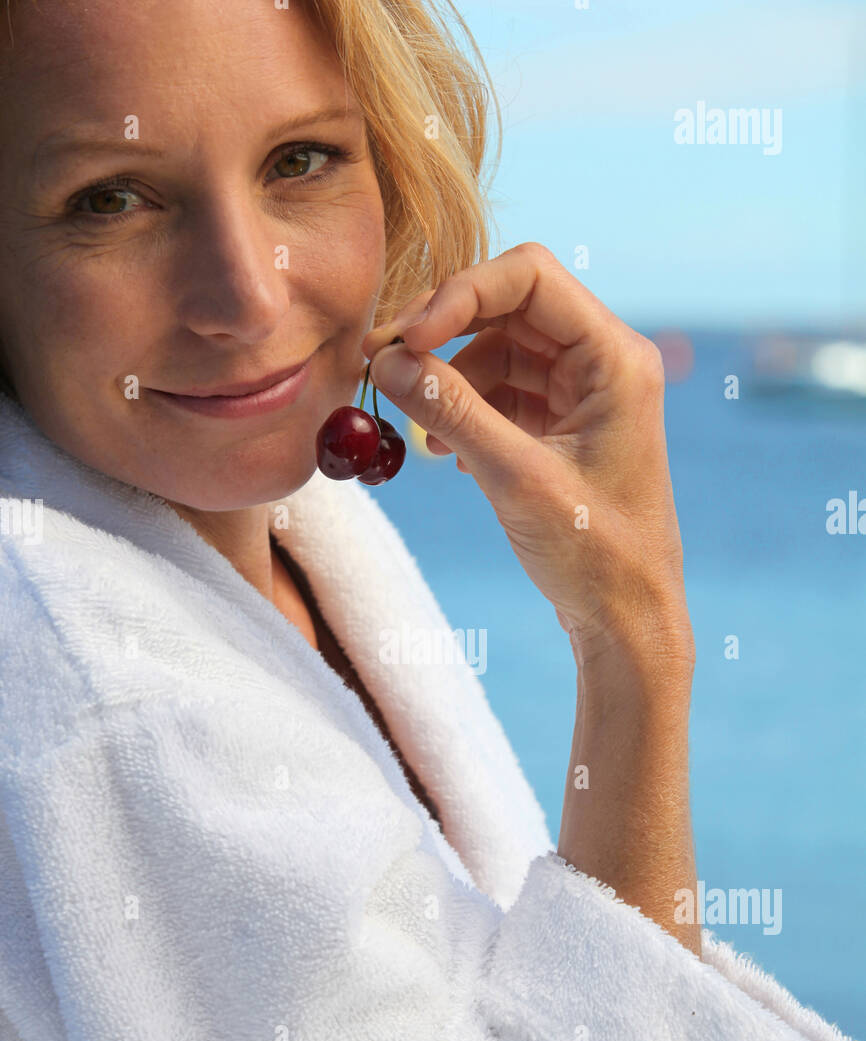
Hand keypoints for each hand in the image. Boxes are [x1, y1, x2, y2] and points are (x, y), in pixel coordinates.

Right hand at [362, 243, 693, 667]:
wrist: (627, 621)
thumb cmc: (596, 555)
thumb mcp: (516, 478)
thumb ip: (452, 411)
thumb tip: (387, 361)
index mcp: (614, 358)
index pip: (529, 277)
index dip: (459, 295)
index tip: (406, 338)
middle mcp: (601, 363)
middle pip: (507, 307)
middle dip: (443, 333)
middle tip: (380, 364)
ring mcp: (580, 394)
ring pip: (496, 352)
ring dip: (448, 381)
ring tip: (421, 432)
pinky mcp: (559, 427)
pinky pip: (500, 394)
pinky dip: (464, 412)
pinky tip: (448, 453)